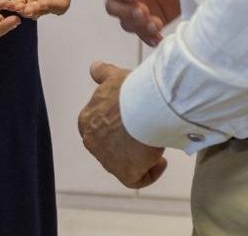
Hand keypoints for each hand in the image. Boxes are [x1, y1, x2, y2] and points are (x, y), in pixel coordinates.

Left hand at [13, 0, 94, 18]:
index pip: (60, 5)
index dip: (53, 6)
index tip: (45, 2)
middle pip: (44, 10)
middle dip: (36, 10)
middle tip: (28, 9)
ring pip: (30, 8)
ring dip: (23, 10)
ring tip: (16, 7)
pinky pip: (19, 2)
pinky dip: (12, 4)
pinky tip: (5, 4)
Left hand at [78, 61, 166, 188]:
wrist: (143, 106)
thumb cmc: (129, 90)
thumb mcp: (114, 76)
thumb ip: (103, 73)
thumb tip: (95, 68)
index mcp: (87, 121)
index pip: (101, 129)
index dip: (118, 127)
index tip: (135, 120)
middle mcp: (92, 142)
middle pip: (112, 148)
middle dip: (128, 143)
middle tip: (146, 133)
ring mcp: (106, 160)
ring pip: (124, 163)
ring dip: (140, 156)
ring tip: (156, 143)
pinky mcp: (124, 173)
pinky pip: (137, 178)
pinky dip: (150, 172)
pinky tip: (161, 160)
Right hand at [102, 0, 183, 45]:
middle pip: (113, 6)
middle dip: (125, 12)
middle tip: (142, 12)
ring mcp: (139, 7)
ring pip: (127, 22)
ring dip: (137, 26)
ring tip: (154, 25)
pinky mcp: (153, 19)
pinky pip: (145, 33)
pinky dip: (149, 37)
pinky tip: (158, 38)